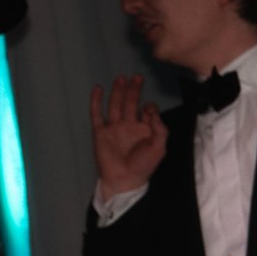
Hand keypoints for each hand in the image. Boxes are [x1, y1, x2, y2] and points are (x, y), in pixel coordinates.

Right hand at [89, 76, 168, 196]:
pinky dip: (96, 101)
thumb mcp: (159, 147)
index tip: (148, 109)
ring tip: (121, 78)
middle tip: (136, 77)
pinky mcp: (100, 132)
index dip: (149, 107)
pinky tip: (98, 89)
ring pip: (115, 105)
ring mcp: (114, 127)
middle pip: (130, 103)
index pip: (147, 111)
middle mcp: (129, 126)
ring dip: (118, 92)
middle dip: (134, 90)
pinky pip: (97, 114)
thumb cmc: (143, 166)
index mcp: (144, 130)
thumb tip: (152, 111)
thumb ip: (160, 129)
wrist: (124, 178)